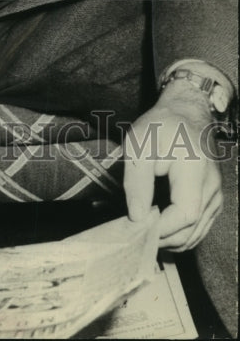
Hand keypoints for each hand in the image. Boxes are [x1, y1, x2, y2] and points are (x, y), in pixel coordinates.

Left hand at [123, 85, 221, 250]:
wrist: (186, 113)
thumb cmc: (161, 126)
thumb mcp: (139, 145)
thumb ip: (137, 182)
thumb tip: (137, 217)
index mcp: (195, 170)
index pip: (185, 214)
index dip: (162, 229)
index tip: (137, 229)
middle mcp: (212, 186)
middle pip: (191, 230)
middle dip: (163, 238)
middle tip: (135, 235)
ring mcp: (216, 195)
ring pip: (196, 233)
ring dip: (171, 240)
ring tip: (144, 232)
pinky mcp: (214, 199)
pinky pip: (199, 227)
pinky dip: (180, 234)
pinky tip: (160, 227)